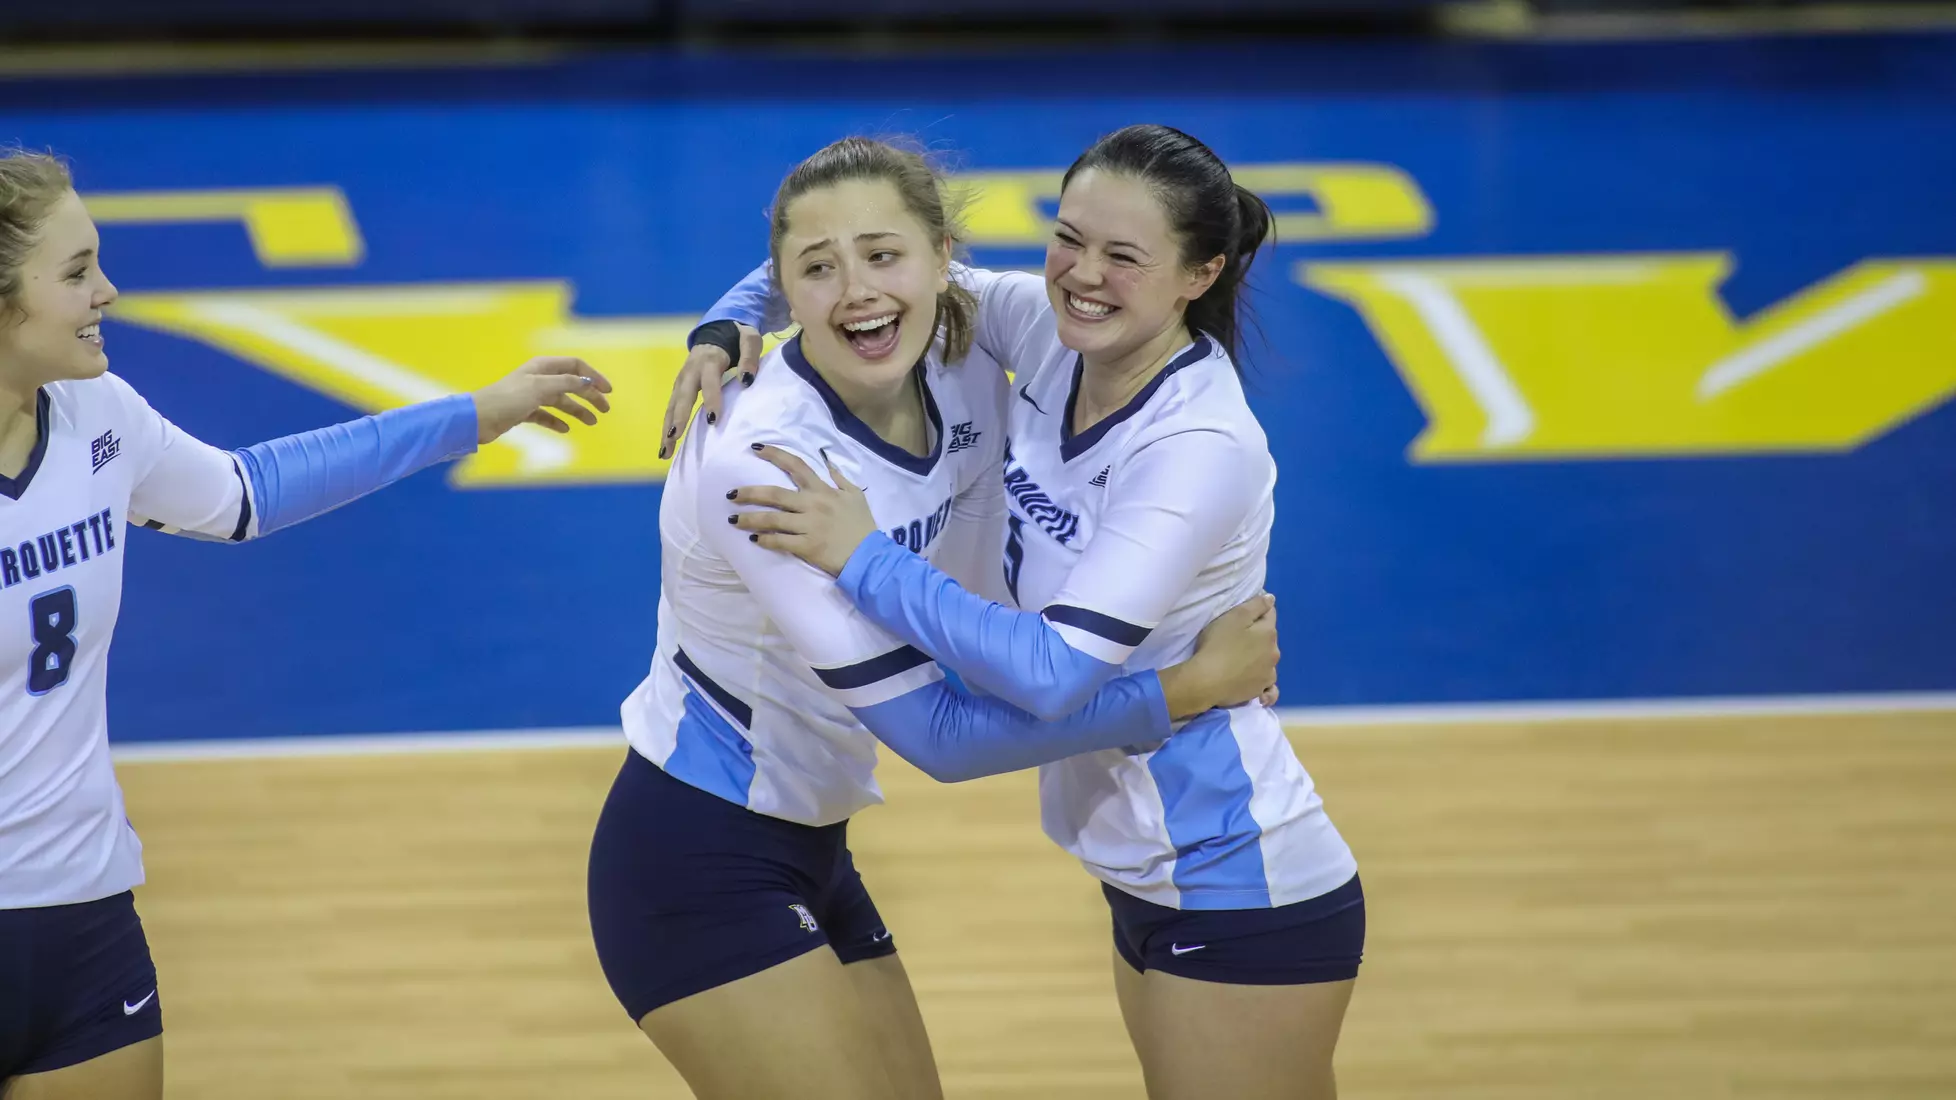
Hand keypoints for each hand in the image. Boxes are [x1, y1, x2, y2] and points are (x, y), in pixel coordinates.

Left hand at [472, 357, 611, 443]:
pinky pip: (546, 415)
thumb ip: (566, 383)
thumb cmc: (507, 399)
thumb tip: (587, 382)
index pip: (575, 366)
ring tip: (591, 423)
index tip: (608, 391)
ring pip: (561, 401)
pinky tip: (565, 429)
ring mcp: (531, 395)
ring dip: (578, 410)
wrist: (478, 418)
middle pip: (571, 384)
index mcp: (542, 367)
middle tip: (605, 410)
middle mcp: (538, 378)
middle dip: (590, 395)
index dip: (593, 376)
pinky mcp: (523, 412)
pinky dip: (557, 421)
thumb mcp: (540, 387)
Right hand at [661, 323, 762, 458]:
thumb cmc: (737, 336)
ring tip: (664, 452)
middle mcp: (690, 371)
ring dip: (666, 429)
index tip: (714, 420)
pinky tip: (666, 447)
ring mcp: (681, 381)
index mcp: (709, 360)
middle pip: (681, 396)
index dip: (711, 399)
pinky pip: (671, 410)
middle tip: (673, 438)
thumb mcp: (750, 340)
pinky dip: (667, 428)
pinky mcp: (678, 389)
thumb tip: (746, 380)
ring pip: (671, 406)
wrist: (718, 329)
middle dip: (677, 418)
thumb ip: (749, 358)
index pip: (709, 382)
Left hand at [729, 444, 876, 575]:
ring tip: (733, 520)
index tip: (755, 448)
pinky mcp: (806, 547)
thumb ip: (840, 478)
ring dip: (750, 519)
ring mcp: (808, 526)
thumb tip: (827, 462)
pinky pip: (780, 542)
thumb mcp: (856, 496)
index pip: (795, 465)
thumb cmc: (862, 525)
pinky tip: (755, 539)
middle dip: (749, 493)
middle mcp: (812, 504)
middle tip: (731, 494)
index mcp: (823, 490)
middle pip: (774, 494)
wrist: (869, 556)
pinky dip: (765, 540)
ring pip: (772, 519)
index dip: (774, 454)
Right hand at [1157, 593, 1278, 719]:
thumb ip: (1255, 605)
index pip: (1270, 614)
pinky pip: (1268, 689)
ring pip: (1267, 662)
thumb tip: (1271, 599)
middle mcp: (1274, 654)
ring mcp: (1268, 675)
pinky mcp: (1258, 691)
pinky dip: (1266, 687)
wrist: (1206, 681)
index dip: (1257, 611)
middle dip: (1258, 636)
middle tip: (1236, 638)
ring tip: (1242, 662)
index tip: (1242, 614)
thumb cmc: (1218, 645)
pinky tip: (1257, 686)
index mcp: (1269, 633)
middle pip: (1269, 639)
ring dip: (1260, 660)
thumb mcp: (1234, 617)